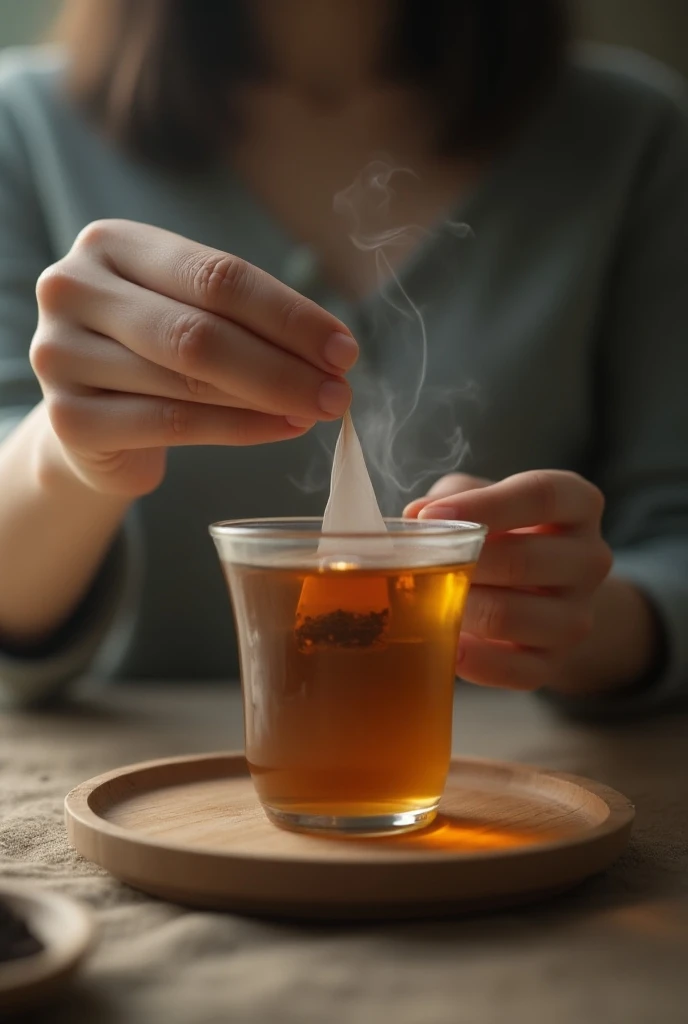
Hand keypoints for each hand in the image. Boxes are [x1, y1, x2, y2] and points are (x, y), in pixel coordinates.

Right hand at [30, 220, 357, 495]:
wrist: (92, 420)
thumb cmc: (154, 353)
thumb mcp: (190, 313)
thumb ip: (246, 320)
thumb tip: (333, 353)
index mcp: (112, 244)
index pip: (216, 275)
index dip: (289, 315)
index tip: (344, 349)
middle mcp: (74, 289)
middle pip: (200, 330)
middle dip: (283, 365)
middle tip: (338, 392)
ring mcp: (60, 355)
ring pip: (187, 381)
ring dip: (267, 400)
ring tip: (316, 410)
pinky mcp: (68, 420)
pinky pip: (171, 425)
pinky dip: (239, 430)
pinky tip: (282, 428)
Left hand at [404, 470, 612, 690]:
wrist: (542, 591)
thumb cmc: (504, 531)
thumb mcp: (482, 497)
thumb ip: (452, 498)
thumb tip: (414, 516)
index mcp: (579, 504)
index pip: (541, 496)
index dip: (484, 506)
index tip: (431, 515)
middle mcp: (590, 559)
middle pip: (523, 561)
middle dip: (462, 563)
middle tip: (418, 564)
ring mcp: (578, 614)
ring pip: (511, 617)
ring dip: (460, 610)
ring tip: (426, 601)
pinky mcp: (556, 661)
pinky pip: (515, 669)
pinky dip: (474, 660)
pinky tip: (446, 646)